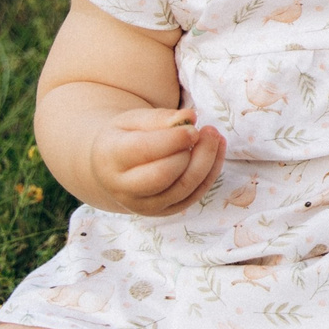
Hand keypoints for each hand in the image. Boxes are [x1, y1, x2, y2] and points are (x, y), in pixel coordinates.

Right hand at [89, 104, 224, 215]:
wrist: (112, 168)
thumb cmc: (125, 137)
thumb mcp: (133, 120)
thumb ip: (159, 118)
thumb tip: (190, 117)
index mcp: (111, 158)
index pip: (144, 151)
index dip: (174, 139)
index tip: (193, 127)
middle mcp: (124, 188)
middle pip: (165, 174)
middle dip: (193, 152)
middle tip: (207, 130)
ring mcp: (144, 205)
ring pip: (184, 188)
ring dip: (207, 161)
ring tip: (214, 137)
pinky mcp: (164, 211)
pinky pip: (194, 195)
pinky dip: (211, 172)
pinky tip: (217, 150)